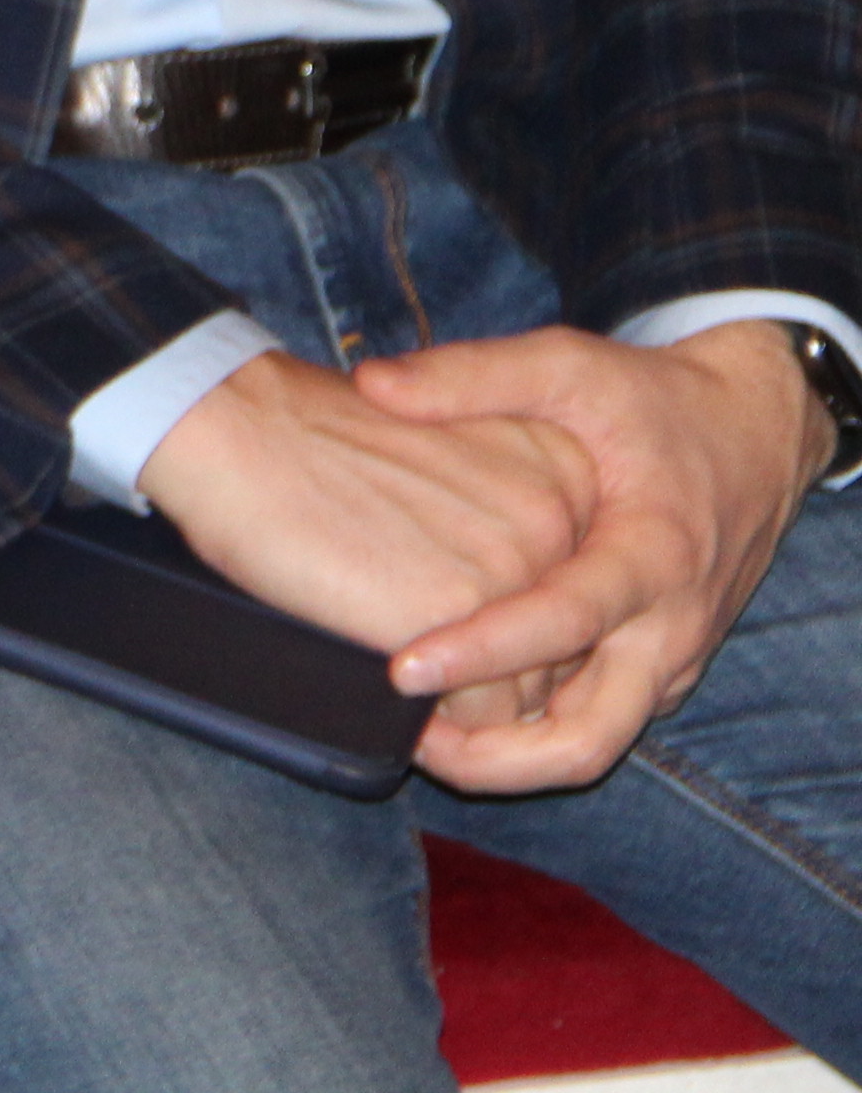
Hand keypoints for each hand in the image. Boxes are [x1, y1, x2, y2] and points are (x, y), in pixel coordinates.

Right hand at [137, 349, 594, 741]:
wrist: (238, 427)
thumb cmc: (313, 439)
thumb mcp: (444, 458)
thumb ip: (495, 518)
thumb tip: (505, 612)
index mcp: (564, 467)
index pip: (575, 592)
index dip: (510, 620)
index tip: (451, 612)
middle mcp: (562, 520)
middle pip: (559, 648)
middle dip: (492, 668)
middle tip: (422, 655)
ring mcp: (518, 572)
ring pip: (524, 694)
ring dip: (465, 702)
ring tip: (400, 672)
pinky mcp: (462, 619)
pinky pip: (477, 718)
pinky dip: (434, 723)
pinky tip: (386, 682)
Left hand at [349, 323, 825, 789]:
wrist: (755, 432)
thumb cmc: (653, 399)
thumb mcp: (570, 366)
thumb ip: (473, 376)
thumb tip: (370, 383)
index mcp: (651, 554)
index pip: (564, 623)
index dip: (481, 652)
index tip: (401, 670)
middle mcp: (669, 625)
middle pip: (588, 737)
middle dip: (496, 758)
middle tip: (405, 738)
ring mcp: (670, 657)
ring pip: (594, 744)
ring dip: (510, 758)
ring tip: (418, 737)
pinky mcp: (661, 667)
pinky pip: (602, 722)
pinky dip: (537, 734)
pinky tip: (467, 711)